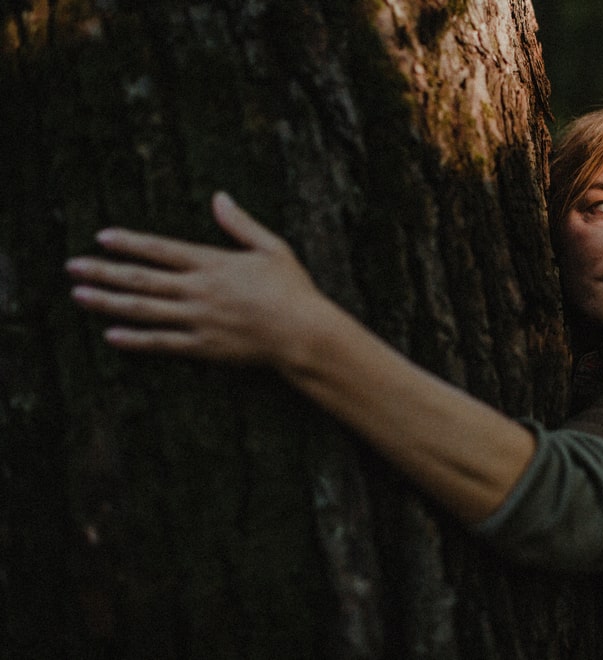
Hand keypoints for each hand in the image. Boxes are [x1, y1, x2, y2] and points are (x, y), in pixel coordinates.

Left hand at [66, 191, 324, 365]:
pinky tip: (112, 335)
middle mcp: (199, 291)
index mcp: (213, 263)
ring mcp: (198, 320)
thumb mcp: (272, 248)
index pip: (161, 249)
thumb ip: (241, 224)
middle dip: (104, 271)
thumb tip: (220, 197)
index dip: (130, 243)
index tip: (103, 236)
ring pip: (144, 310)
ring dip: (108, 302)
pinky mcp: (204, 347)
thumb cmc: (293, 290)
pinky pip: (162, 343)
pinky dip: (135, 339)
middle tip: (73, 267)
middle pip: (142, 279)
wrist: (304, 334)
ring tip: (80, 296)